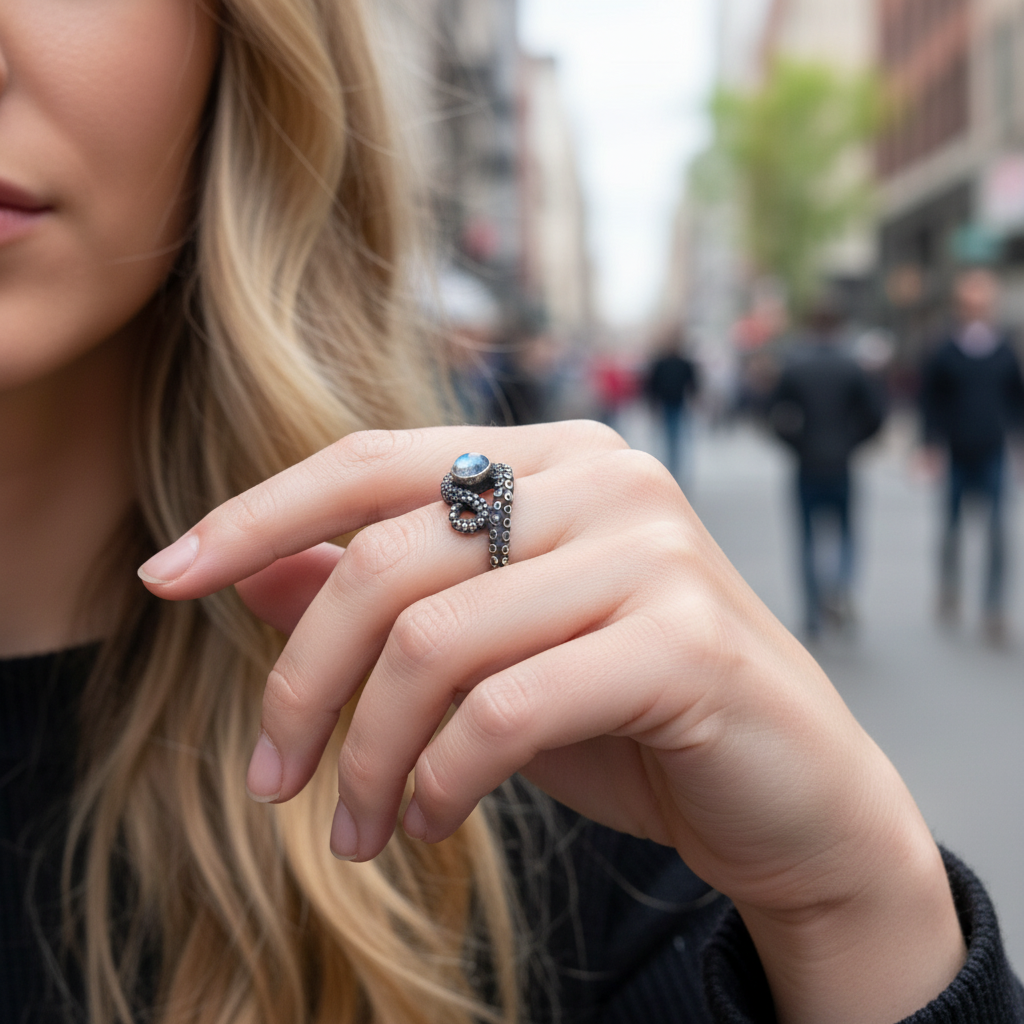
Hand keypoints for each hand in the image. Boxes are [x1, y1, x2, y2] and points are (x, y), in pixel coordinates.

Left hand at [139, 422, 963, 1023]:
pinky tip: (435, 822)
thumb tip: (255, 569)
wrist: (793, 791)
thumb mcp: (491, 651)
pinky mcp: (685, 639)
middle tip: (274, 780)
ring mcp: (652, 550)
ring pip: (435, 640)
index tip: (164, 578)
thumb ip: (387, 597)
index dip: (255, 515)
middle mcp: (606, 478)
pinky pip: (505, 709)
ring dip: (372, 754)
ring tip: (363, 828)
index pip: (369, 461)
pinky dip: (443, 779)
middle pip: (385, 559)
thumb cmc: (630, 713)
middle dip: (302, 682)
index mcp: (553, 458)